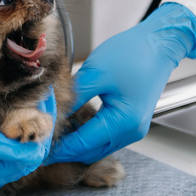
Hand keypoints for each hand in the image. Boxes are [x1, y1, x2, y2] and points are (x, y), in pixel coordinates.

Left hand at [46, 3, 195, 164]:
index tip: (36, 147)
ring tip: (51, 135)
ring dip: (76, 143)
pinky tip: (71, 126)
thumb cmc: (133, 53)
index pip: (82, 144)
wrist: (159, 44)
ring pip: (97, 147)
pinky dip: (87, 135)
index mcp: (124, 122)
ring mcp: (133, 130)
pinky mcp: (131, 123)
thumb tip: (51, 112)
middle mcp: (131, 132)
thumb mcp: (97, 73)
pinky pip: (105, 137)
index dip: (57, 147)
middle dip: (64, 149)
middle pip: (90, 152)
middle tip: (39, 143)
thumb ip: (73, 96)